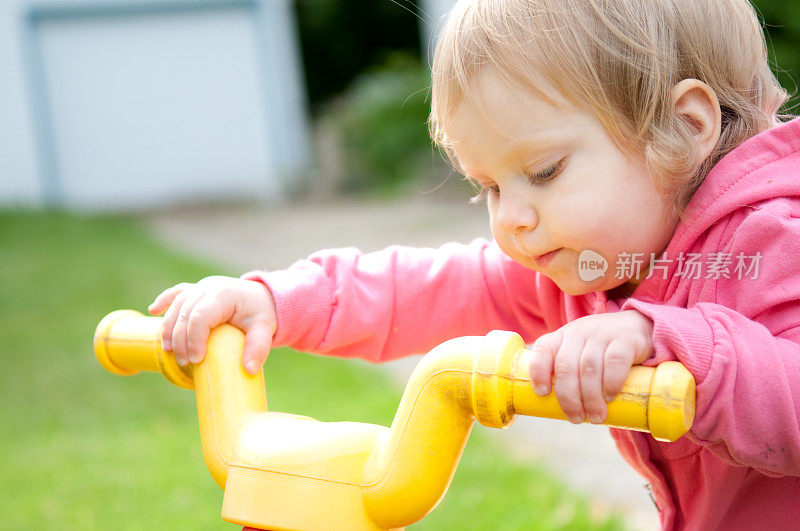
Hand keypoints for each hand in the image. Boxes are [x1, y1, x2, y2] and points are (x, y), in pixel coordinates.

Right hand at [148, 276, 276, 373]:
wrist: (262, 296)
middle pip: (185, 313)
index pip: (201, 317)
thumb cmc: (261, 313)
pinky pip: (177, 292)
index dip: (193, 339)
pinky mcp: (196, 290)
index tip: (196, 359)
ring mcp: (200, 287)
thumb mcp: (265, 329)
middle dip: (180, 340)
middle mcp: (208, 288)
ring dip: (168, 328)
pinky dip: (164, 301)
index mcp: (224, 295)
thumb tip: (249, 370)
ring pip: (177, 306)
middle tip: (184, 362)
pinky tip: (153, 310)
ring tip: (169, 350)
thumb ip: (259, 347)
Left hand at [528, 310, 653, 424]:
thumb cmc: (603, 350)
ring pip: (589, 367)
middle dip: (568, 397)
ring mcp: (602, 334)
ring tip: (596, 416)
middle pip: (566, 366)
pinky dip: (611, 382)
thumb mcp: (580, 353)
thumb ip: (567, 372)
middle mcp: (579, 333)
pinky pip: (615, 361)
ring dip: (590, 397)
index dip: (538, 372)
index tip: (542, 393)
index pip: (543, 349)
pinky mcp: (627, 339)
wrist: (639, 327)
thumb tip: (553, 410)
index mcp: (562, 337)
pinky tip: (610, 396)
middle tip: (577, 418)